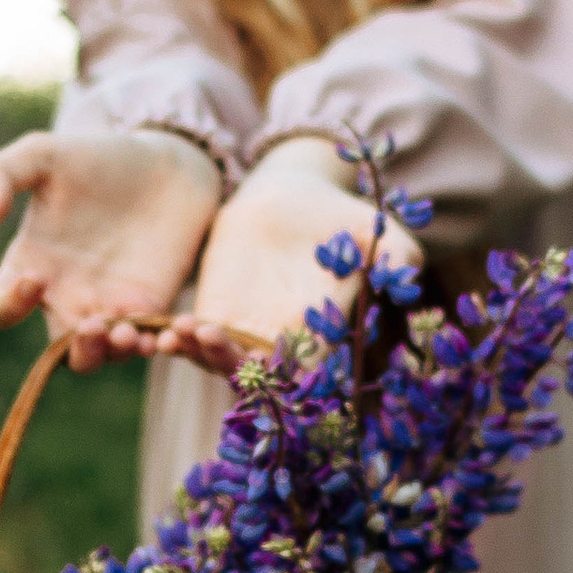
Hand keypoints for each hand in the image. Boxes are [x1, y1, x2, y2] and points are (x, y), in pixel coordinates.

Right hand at [0, 127, 220, 370]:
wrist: (164, 162)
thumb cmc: (95, 158)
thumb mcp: (42, 153)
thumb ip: (1, 173)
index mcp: (29, 266)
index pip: (0, 309)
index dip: (9, 304)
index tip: (35, 277)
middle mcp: (65, 295)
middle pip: (55, 352)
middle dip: (74, 348)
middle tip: (93, 324)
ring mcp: (108, 306)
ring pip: (98, 357)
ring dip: (110, 353)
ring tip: (129, 332)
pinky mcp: (150, 308)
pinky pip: (143, 345)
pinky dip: (149, 347)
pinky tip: (158, 334)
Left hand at [159, 140, 418, 370]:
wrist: (296, 193)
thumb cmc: (343, 216)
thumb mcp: (378, 231)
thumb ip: (398, 256)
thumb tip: (405, 278)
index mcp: (321, 335)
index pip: (303, 375)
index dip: (284, 379)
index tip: (264, 363)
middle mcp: (281, 341)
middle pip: (253, 375)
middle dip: (230, 364)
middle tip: (213, 338)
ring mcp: (244, 328)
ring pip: (218, 361)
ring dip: (200, 355)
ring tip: (185, 330)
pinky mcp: (215, 307)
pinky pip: (195, 337)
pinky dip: (181, 341)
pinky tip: (166, 330)